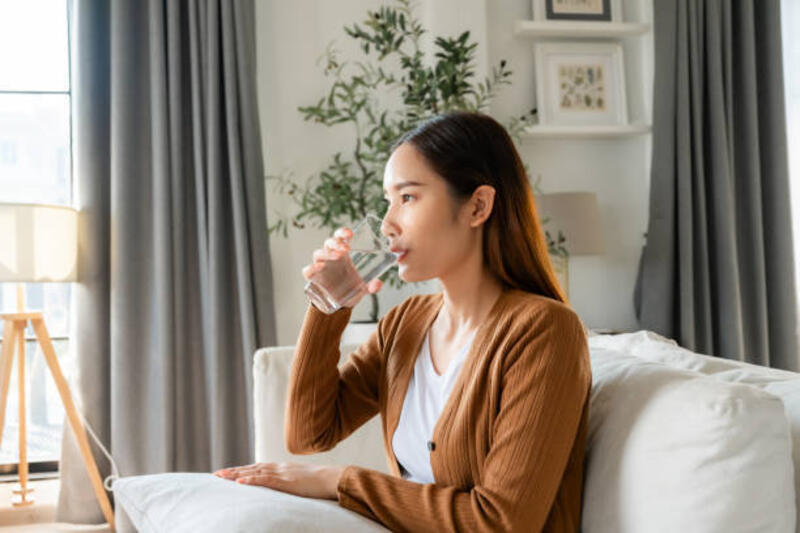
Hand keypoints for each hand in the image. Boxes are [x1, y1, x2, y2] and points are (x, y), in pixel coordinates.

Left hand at [213, 461, 346, 500]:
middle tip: (216, 474)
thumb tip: (284, 487)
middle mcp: (280, 467)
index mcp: (283, 467)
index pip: (258, 467)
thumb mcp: (302, 480)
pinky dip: (251, 480)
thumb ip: (290, 481)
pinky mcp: (286, 482)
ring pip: (254, 472)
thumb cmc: (321, 482)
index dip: (242, 470)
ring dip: (236, 475)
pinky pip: (265, 480)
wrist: (334, 478)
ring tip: (221, 477)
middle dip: (233, 471)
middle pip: (252, 468)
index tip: (228, 473)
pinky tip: (240, 482)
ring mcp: (282, 473)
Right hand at [302, 226, 382, 308]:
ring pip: (318, 254)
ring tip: (337, 256)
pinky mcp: (313, 277)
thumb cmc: (351, 289)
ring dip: (327, 253)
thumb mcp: (363, 288)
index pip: (340, 237)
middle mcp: (330, 256)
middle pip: (329, 243)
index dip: (343, 233)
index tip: (350, 234)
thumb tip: (378, 284)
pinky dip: (312, 267)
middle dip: (336, 243)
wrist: (339, 304)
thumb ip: (372, 286)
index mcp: (343, 254)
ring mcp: (320, 266)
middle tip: (346, 248)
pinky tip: (319, 267)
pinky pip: (308, 270)